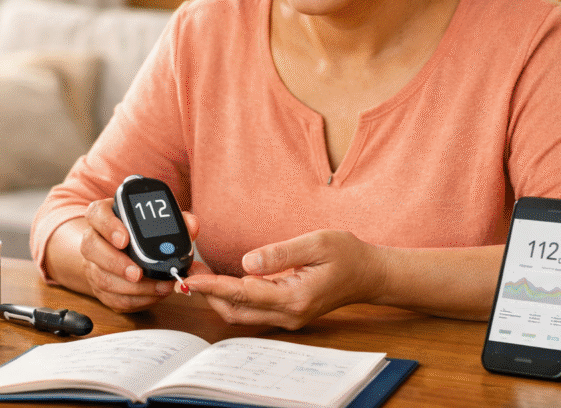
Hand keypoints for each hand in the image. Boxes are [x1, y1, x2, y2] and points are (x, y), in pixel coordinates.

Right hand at [79, 198, 207, 311]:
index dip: (109, 227)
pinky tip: (153, 296)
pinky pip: (111, 298)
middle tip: (138, 273)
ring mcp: (93, 265)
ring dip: (131, 288)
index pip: (97, 215)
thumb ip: (176, 219)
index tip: (125, 239)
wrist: (121, 250)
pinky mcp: (99, 287)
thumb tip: (191, 225)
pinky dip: (134, 300)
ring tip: (158, 287)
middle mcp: (93, 239)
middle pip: (92, 249)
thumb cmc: (141, 232)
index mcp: (104, 215)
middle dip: (116, 264)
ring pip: (101, 277)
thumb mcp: (157, 220)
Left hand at [184, 230, 384, 329]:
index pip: (244, 293)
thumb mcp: (316, 243)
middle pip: (236, 311)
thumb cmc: (347, 255)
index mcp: (295, 297)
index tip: (192, 279)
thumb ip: (281, 253)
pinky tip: (224, 280)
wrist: (369, 274)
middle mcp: (289, 314)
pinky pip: (253, 310)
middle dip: (210, 293)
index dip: (214, 286)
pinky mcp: (287, 313)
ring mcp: (288, 317)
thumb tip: (247, 261)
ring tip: (202, 274)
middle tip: (191, 271)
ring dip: (219, 296)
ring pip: (242, 314)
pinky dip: (234, 297)